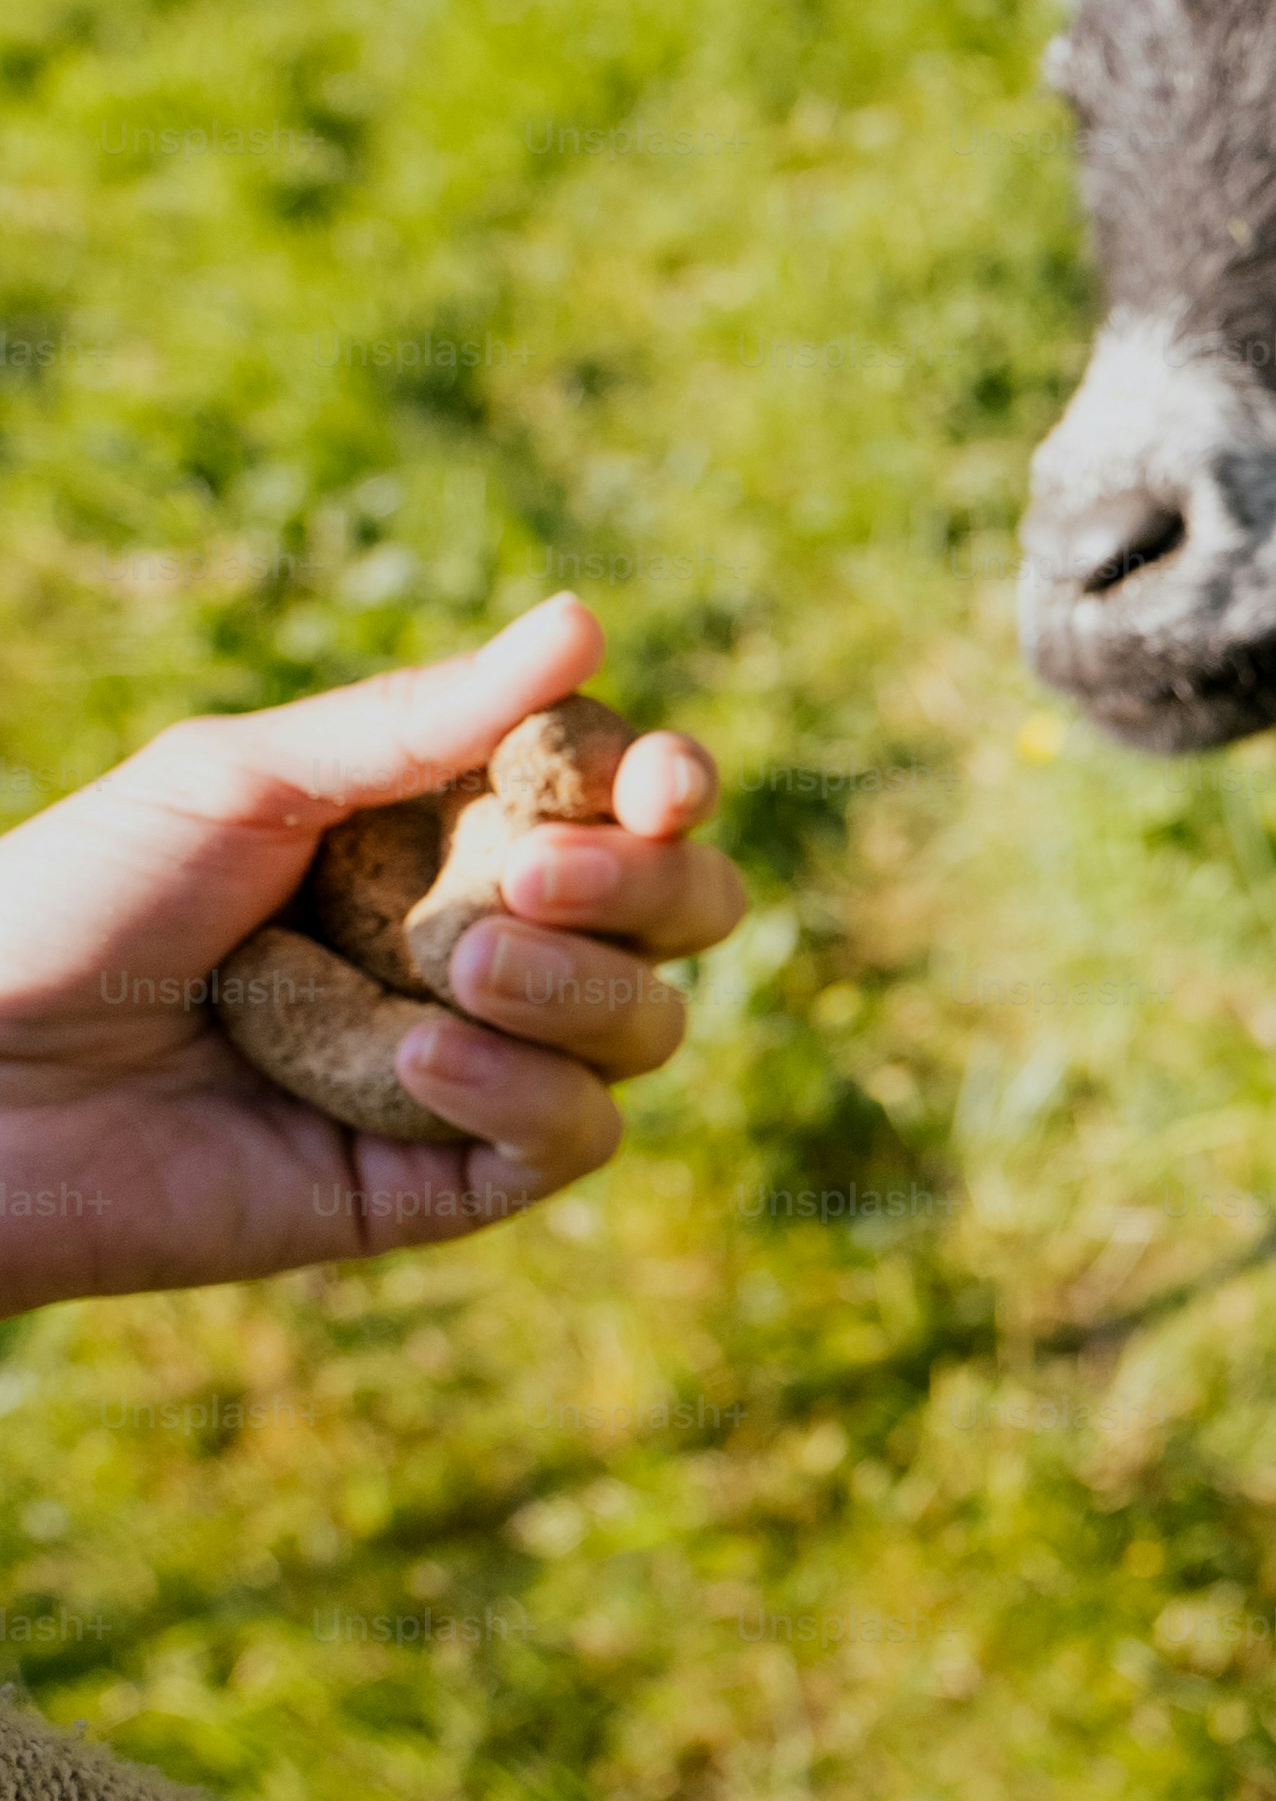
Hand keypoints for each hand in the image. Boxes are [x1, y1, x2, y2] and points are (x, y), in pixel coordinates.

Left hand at [0, 595, 745, 1313]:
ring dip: (580, 987)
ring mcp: (478, 1066)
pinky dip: (527, 1092)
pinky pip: (572, 1139)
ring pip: (646, 1025)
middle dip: (646, 886)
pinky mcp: (443, 1181)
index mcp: (450, 833)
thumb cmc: (69, 906)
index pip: (623, 800)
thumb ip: (418, 719)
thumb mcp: (239, 780)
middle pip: (680, 910)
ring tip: (456, 969)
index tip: (654, 785)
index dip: (665, 787)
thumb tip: (585, 619)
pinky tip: (423, 1061)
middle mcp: (488, 943)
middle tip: (535, 876)